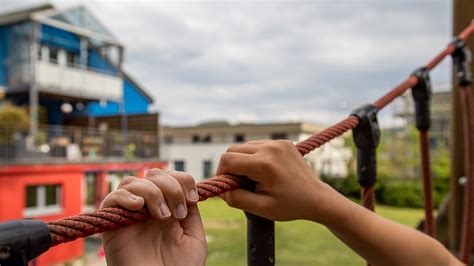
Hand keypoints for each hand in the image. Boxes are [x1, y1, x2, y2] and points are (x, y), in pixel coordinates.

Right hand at [100, 169, 206, 265]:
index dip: (182, 179)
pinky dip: (125, 196)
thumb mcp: (194, 237)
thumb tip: (185, 189)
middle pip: (152, 175)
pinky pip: (111, 199)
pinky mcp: (113, 227)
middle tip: (177, 212)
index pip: (169, 177)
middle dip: (170, 186)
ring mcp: (131, 216)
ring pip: (132, 182)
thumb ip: (191, 211)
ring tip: (162, 215)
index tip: (192, 198)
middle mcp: (148, 209)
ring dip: (152, 192)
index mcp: (168, 208)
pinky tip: (139, 207)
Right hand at [217, 140, 331, 221]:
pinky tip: (263, 171)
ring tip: (253, 178)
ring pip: (244, 146)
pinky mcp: (283, 142)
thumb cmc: (291, 206)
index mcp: (264, 164)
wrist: (317, 198)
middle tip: (239, 184)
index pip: (228, 160)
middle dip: (230, 166)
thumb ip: (236, 199)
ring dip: (242, 160)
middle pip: (233, 149)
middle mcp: (270, 148)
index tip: (228, 186)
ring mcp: (278, 143)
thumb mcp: (261, 208)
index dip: (222, 173)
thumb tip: (221, 189)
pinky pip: (258, 145)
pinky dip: (254, 156)